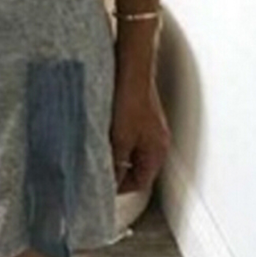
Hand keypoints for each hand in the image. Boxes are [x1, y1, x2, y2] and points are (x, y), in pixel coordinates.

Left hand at [110, 73, 170, 194]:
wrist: (133, 69)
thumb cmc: (131, 100)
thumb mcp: (120, 138)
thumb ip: (116, 162)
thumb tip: (110, 181)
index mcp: (157, 151)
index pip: (142, 182)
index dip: (122, 188)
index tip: (104, 187)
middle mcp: (157, 140)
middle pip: (137, 167)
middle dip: (118, 170)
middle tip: (98, 168)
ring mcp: (150, 126)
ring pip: (131, 150)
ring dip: (115, 153)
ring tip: (98, 149)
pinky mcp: (140, 113)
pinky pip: (128, 134)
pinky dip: (116, 138)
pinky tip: (102, 131)